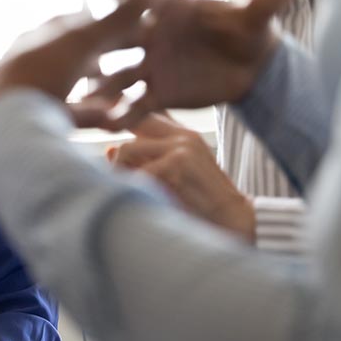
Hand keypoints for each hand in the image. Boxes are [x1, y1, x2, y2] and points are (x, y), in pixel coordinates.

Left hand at [0, 0, 155, 135]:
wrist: (1, 120)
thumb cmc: (40, 72)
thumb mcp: (83, 41)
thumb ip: (118, 17)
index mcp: (42, 35)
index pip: (80, 22)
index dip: (110, 22)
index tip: (139, 25)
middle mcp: (36, 60)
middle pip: (78, 55)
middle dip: (105, 56)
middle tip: (138, 60)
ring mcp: (36, 90)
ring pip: (74, 86)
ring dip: (100, 88)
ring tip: (126, 92)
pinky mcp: (39, 120)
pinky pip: (72, 114)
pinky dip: (92, 114)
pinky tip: (112, 119)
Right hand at [87, 0, 294, 128]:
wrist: (252, 69)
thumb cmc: (249, 33)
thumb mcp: (258, 17)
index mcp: (170, 11)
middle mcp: (152, 37)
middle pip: (119, 38)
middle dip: (99, 43)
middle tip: (78, 46)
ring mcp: (150, 67)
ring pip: (119, 76)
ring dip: (103, 87)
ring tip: (88, 98)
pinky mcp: (156, 94)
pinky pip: (135, 105)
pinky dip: (123, 115)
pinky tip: (109, 126)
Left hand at [107, 113, 254, 240]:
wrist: (232, 221)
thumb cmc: (199, 204)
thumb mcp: (169, 178)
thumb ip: (143, 161)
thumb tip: (109, 150)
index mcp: (183, 135)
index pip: (141, 119)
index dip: (119, 128)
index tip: (108, 149)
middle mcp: (183, 136)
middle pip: (129, 131)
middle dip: (117, 158)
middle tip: (117, 180)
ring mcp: (182, 147)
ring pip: (126, 149)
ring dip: (120, 172)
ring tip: (131, 192)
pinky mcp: (179, 162)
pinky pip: (138, 172)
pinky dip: (134, 188)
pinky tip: (145, 200)